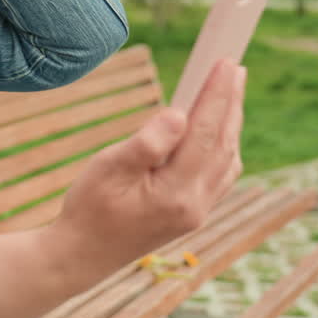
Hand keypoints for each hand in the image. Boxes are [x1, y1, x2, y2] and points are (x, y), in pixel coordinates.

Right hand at [48, 60, 245, 274]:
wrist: (82, 255)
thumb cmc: (89, 208)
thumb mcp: (108, 167)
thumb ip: (147, 142)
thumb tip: (180, 114)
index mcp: (176, 192)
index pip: (206, 132)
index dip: (218, 94)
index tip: (227, 62)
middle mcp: (195, 204)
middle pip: (224, 143)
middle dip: (231, 102)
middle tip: (235, 67)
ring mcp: (197, 212)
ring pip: (227, 160)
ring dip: (231, 123)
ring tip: (231, 92)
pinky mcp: (192, 215)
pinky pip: (221, 175)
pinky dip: (225, 147)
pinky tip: (220, 133)